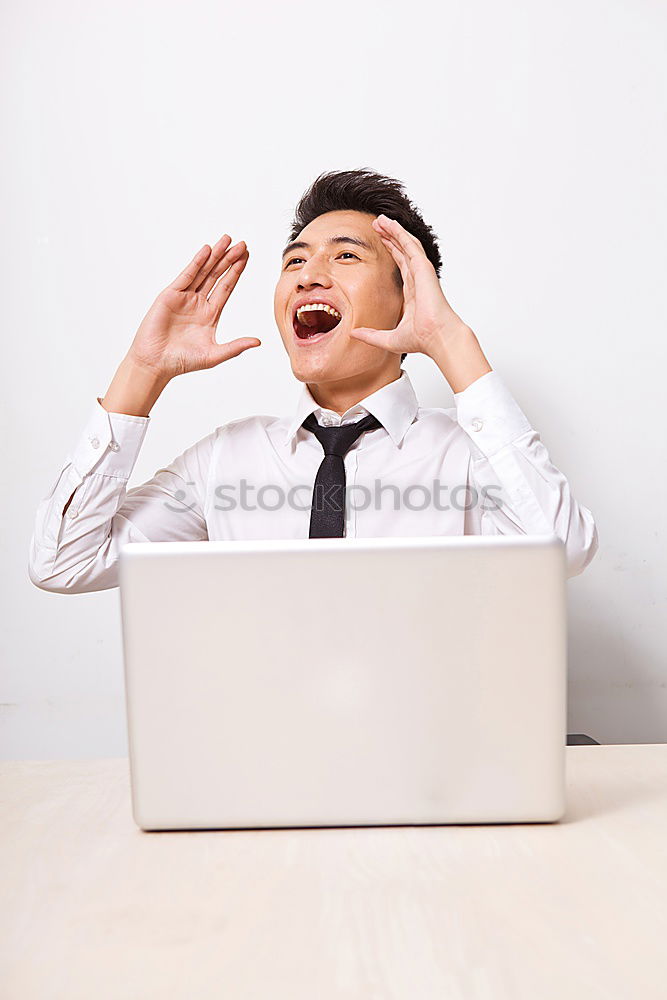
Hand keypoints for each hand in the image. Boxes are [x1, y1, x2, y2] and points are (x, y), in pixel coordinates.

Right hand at [127, 235, 260, 380]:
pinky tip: (207, 251)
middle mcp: (198, 302)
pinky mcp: (170, 295)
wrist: (156, 364)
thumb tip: (258, 342)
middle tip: (242, 244)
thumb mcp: (215, 355)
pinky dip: (196, 262)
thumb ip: (236, 347)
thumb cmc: (182, 361)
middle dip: (229, 259)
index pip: (226, 287)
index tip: (246, 256)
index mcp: (210, 314)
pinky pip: (186, 275)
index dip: (236, 271)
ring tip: (226, 240)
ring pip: (203, 271)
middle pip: (217, 275)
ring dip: (215, 256)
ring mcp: (184, 297)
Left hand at [348, 215, 469, 357]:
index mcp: (412, 292)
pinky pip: (409, 244)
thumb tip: (353, 334)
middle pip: (402, 251)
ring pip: (406, 244)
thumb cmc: (421, 340)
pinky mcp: (422, 268)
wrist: (436, 337)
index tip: (380, 242)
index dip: (390, 252)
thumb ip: (371, 335)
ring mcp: (421, 272)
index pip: (400, 266)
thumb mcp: (389, 338)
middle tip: (377, 224)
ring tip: (381, 219)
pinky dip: (399, 232)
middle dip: (390, 237)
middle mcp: (417, 279)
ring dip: (393, 230)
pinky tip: (390, 223)